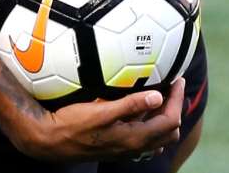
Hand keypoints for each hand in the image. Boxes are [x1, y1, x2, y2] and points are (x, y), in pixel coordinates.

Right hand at [15, 78, 184, 161]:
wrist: (51, 141)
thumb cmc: (73, 124)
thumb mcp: (101, 112)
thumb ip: (130, 105)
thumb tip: (158, 96)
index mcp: (134, 138)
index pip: (170, 120)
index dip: (177, 99)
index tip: (177, 79)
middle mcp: (134, 147)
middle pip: (170, 131)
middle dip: (175, 107)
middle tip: (171, 85)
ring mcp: (126, 149)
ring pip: (158, 136)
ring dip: (163, 116)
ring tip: (159, 93)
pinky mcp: (118, 146)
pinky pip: (144, 138)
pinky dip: (150, 123)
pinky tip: (140, 109)